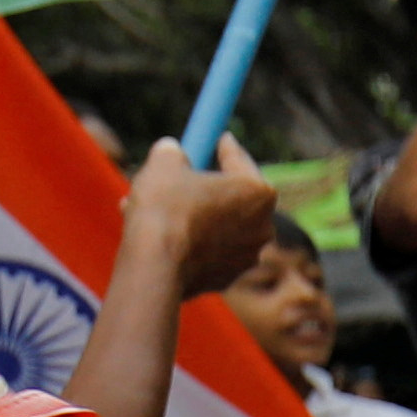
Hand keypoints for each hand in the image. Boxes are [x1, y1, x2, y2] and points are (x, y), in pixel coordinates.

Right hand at [125, 133, 277, 290]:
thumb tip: (171, 150)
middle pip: (233, 197)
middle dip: (209, 187)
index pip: (240, 160)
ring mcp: (246, 255)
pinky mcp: (226, 278)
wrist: (154, 265)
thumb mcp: (163, 163)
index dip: (225, 146)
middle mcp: (263, 225)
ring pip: (219, 227)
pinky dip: (192, 243)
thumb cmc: (164, 209)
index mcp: (258, 192)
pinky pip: (209, 252)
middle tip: (187, 177)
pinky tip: (164, 237)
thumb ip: (173, 152)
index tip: (218, 138)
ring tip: (163, 212)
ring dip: (197, 217)